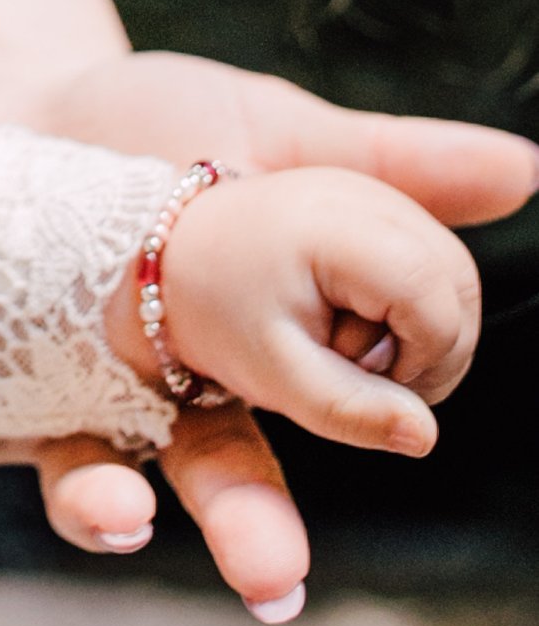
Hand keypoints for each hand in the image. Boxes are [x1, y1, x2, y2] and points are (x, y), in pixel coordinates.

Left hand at [0, 48, 537, 616]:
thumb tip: (524, 170)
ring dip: (57, 501)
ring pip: (36, 481)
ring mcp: (21, 400)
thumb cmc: (156, 127)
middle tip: (230, 578)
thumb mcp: (267, 132)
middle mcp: (115, 413)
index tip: (277, 578)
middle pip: (154, 496)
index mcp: (208, 381)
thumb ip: (384, 169)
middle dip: (183, 541)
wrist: (11, 87)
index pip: (245, 471)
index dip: (258, 531)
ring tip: (90, 508)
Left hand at [156, 165, 481, 456]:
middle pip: (459, 283)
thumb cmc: (211, 306)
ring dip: (424, 326)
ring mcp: (371, 190)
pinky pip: (432, 257)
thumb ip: (348, 408)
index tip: (353, 368)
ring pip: (455, 272)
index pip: (435, 303)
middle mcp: (363, 194)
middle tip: (354, 364)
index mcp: (335, 228)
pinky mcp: (375, 202)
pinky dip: (415, 301)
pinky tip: (360, 316)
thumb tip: (425, 436)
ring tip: (350, 340)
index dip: (416, 358)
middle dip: (429, 347)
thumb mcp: (270, 373)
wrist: (166, 248)